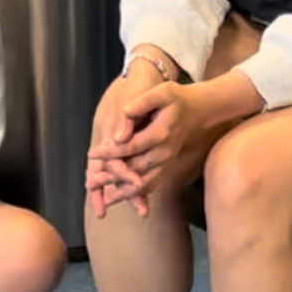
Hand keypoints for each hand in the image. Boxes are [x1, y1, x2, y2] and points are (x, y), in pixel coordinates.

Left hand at [89, 80, 218, 216]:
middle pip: (134, 170)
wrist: (200, 111)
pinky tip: (122, 198)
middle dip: (111, 177)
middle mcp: (164, 153)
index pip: (130, 147)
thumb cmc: (178, 98)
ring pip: (143, 183)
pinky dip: (137, 194)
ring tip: (103, 199)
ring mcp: (167, 162)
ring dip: (123, 192)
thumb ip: (142, 103)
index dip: (110, 151)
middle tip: (90, 182)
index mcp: (160, 135)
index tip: (92, 153)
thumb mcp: (162, 92)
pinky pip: (151, 184)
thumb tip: (125, 114)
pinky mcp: (167, 167)